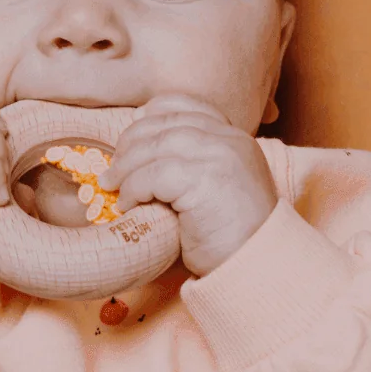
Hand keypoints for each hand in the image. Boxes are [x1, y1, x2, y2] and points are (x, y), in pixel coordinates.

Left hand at [105, 95, 276, 275]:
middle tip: (113, 169)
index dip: (155, 112)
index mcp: (235, 138)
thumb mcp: (218, 189)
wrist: (257, 265)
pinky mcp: (204, 179)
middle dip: (131, 143)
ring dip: (126, 168)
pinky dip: (133, 189)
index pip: (189, 106)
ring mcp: (219, 157)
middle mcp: (229, 141)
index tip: (134, 125)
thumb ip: (194, 165)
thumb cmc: (232, 236)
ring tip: (113, 187)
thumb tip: (142, 156)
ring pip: (155, 146)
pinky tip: (127, 205)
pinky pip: (154, 175)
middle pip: (166, 124)